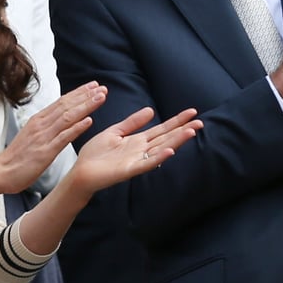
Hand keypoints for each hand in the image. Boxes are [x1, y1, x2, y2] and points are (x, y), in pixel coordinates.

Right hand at [1, 82, 107, 192]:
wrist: (2, 171)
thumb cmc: (17, 156)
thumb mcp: (31, 134)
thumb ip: (45, 125)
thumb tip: (59, 118)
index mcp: (39, 119)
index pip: (62, 101)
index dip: (79, 93)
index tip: (93, 86)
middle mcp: (42, 124)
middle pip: (67, 105)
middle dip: (86, 95)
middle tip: (102, 87)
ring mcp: (44, 137)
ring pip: (68, 117)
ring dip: (86, 106)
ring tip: (100, 98)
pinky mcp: (46, 151)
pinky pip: (63, 137)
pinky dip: (77, 128)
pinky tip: (89, 121)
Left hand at [68, 106, 201, 198]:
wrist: (81, 171)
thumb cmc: (95, 154)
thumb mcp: (115, 132)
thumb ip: (133, 122)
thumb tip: (151, 110)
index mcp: (138, 141)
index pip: (162, 129)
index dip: (177, 121)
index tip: (192, 112)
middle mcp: (141, 151)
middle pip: (166, 138)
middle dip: (183, 130)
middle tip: (200, 122)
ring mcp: (136, 160)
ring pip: (161, 149)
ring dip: (176, 141)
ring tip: (191, 132)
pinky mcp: (128, 170)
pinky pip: (146, 163)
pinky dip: (158, 158)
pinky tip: (170, 151)